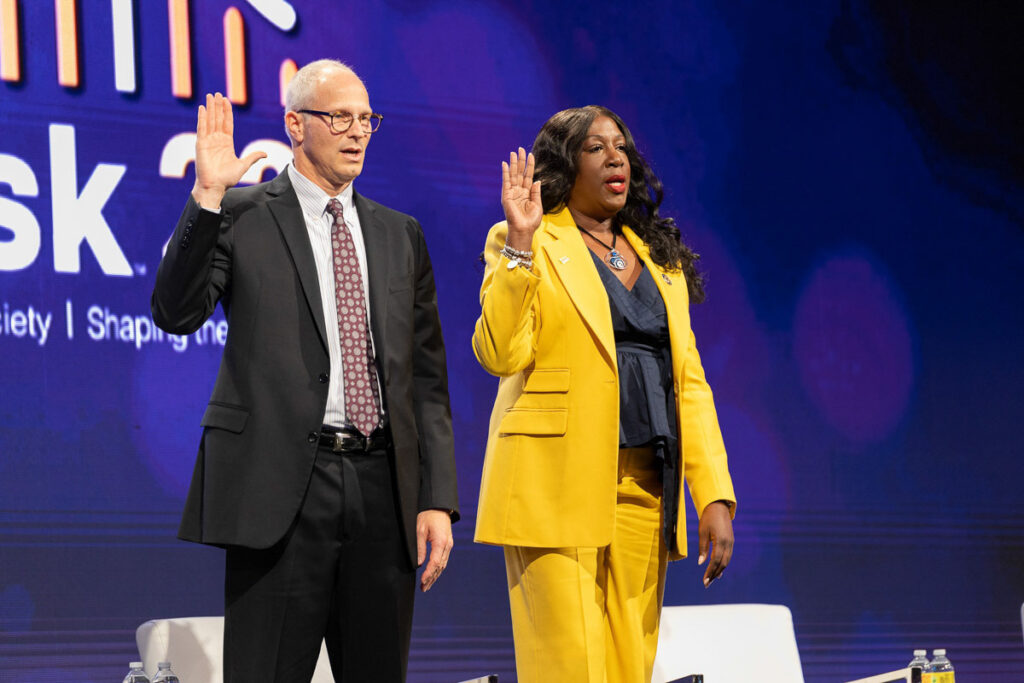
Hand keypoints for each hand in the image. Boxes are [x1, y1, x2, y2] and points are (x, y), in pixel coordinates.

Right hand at [191, 92, 266, 208]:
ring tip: (210, 96)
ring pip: (210, 120)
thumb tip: (265, 153)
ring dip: (210, 108)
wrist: (216, 186)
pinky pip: (202, 128)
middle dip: (217, 106)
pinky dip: (202, 118)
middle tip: (217, 93)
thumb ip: (253, 157)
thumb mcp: (243, 165)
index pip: (227, 123)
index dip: (227, 111)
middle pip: (218, 119)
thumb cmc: (227, 178)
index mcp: (227, 142)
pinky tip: (202, 108)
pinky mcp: (200, 144)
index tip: (227, 100)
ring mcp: (208, 141)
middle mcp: (217, 139)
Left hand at [416, 509, 452, 591]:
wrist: (439, 507)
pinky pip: (443, 560)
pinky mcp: (448, 544)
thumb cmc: (428, 516)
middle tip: (423, 588)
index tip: (422, 581)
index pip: (435, 562)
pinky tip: (433, 575)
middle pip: (440, 566)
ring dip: (435, 576)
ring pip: (443, 565)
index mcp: (441, 541)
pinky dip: (438, 569)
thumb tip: (419, 564)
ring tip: (427, 585)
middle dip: (432, 578)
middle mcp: (447, 545)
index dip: (429, 573)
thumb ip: (420, 548)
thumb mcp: (420, 530)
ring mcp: (449, 545)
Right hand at [501, 147, 542, 250]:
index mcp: (527, 193)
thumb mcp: (537, 205)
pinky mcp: (506, 196)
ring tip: (513, 152)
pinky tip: (505, 164)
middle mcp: (519, 191)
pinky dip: (505, 173)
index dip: (530, 165)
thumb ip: (535, 192)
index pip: (528, 176)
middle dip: (520, 161)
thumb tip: (536, 180)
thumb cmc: (531, 221)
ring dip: (513, 164)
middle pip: (520, 172)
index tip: (531, 154)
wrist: (524, 230)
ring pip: (513, 175)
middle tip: (520, 149)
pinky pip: (506, 182)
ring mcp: (512, 193)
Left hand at [697, 501, 733, 587]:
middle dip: (714, 574)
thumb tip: (700, 563)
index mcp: (720, 541)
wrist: (718, 507)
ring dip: (719, 570)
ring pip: (726, 561)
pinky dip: (723, 564)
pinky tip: (718, 570)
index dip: (710, 572)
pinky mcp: (731, 541)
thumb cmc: (708, 518)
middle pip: (722, 563)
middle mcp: (728, 543)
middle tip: (706, 584)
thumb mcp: (702, 532)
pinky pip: (728, 556)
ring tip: (711, 579)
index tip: (704, 581)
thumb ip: (702, 548)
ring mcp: (731, 543)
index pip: (715, 560)